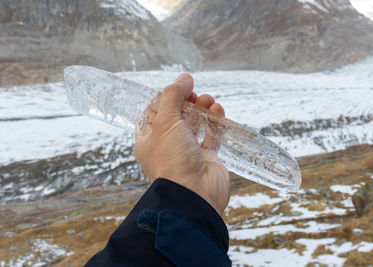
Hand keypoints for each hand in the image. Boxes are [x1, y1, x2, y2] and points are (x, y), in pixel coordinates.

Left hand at [134, 73, 229, 215]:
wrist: (194, 194)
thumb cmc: (172, 160)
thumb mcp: (165, 121)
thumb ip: (173, 96)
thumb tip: (184, 78)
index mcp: (148, 140)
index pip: (154, 113)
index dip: (165, 98)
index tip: (179, 87)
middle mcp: (167, 147)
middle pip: (177, 117)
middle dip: (188, 102)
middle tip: (196, 95)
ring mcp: (188, 153)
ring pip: (196, 125)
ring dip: (203, 110)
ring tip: (209, 101)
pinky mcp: (207, 159)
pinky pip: (212, 136)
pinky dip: (216, 122)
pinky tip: (218, 111)